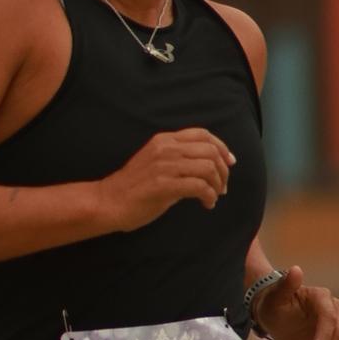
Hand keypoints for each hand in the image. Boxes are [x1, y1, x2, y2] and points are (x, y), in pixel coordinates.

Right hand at [96, 126, 235, 231]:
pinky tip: (206, 205)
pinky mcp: (163, 185)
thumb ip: (179, 160)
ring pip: (208, 167)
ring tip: (214, 197)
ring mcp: (164, 165)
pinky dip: (209, 196)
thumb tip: (207, 168)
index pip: (203, 134)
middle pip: (210, 150)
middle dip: (223, 170)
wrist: (108, 201)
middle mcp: (166, 148)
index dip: (222, 147)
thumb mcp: (157, 163)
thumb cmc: (134, 187)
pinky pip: (199, 187)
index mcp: (164, 140)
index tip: (230, 162)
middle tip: (223, 187)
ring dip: (217, 184)